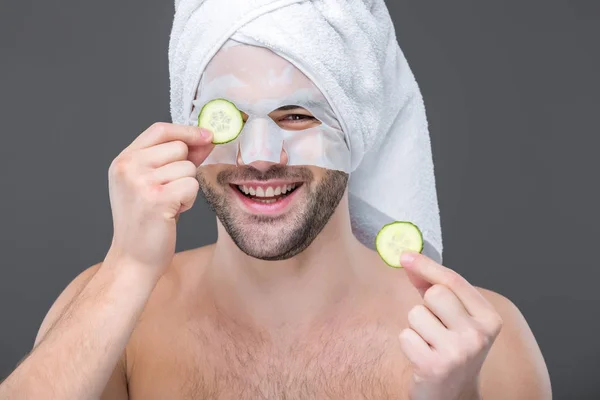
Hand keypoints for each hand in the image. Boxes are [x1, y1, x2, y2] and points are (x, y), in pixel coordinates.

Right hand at [106, 122, 213, 273]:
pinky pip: (191, 186)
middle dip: (185, 169)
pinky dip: (189, 200)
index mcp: (123, 160)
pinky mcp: (157, 198)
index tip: (207, 135)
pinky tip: (173, 213)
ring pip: (188, 168)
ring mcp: (140, 182)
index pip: (160, 130)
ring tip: (169, 205)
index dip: (187, 131)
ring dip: (186, 187)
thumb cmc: (146, 222)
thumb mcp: (151, 183)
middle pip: (179, 147)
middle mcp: (128, 167)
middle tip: (170, 191)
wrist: (133, 258)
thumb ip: (174, 159)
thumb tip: (204, 138)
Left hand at [398, 252, 502, 399]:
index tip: (405, 256)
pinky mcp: (435, 366)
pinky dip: (408, 344)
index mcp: (489, 318)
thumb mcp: (454, 318)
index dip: (427, 265)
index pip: (454, 281)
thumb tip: (410, 260)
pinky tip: (422, 357)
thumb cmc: (451, 350)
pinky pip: (405, 336)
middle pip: (435, 294)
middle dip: (426, 306)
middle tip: (435, 327)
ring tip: (429, 344)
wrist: (453, 394)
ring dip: (416, 327)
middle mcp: (478, 334)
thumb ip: (434, 287)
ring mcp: (459, 351)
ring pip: (416, 314)